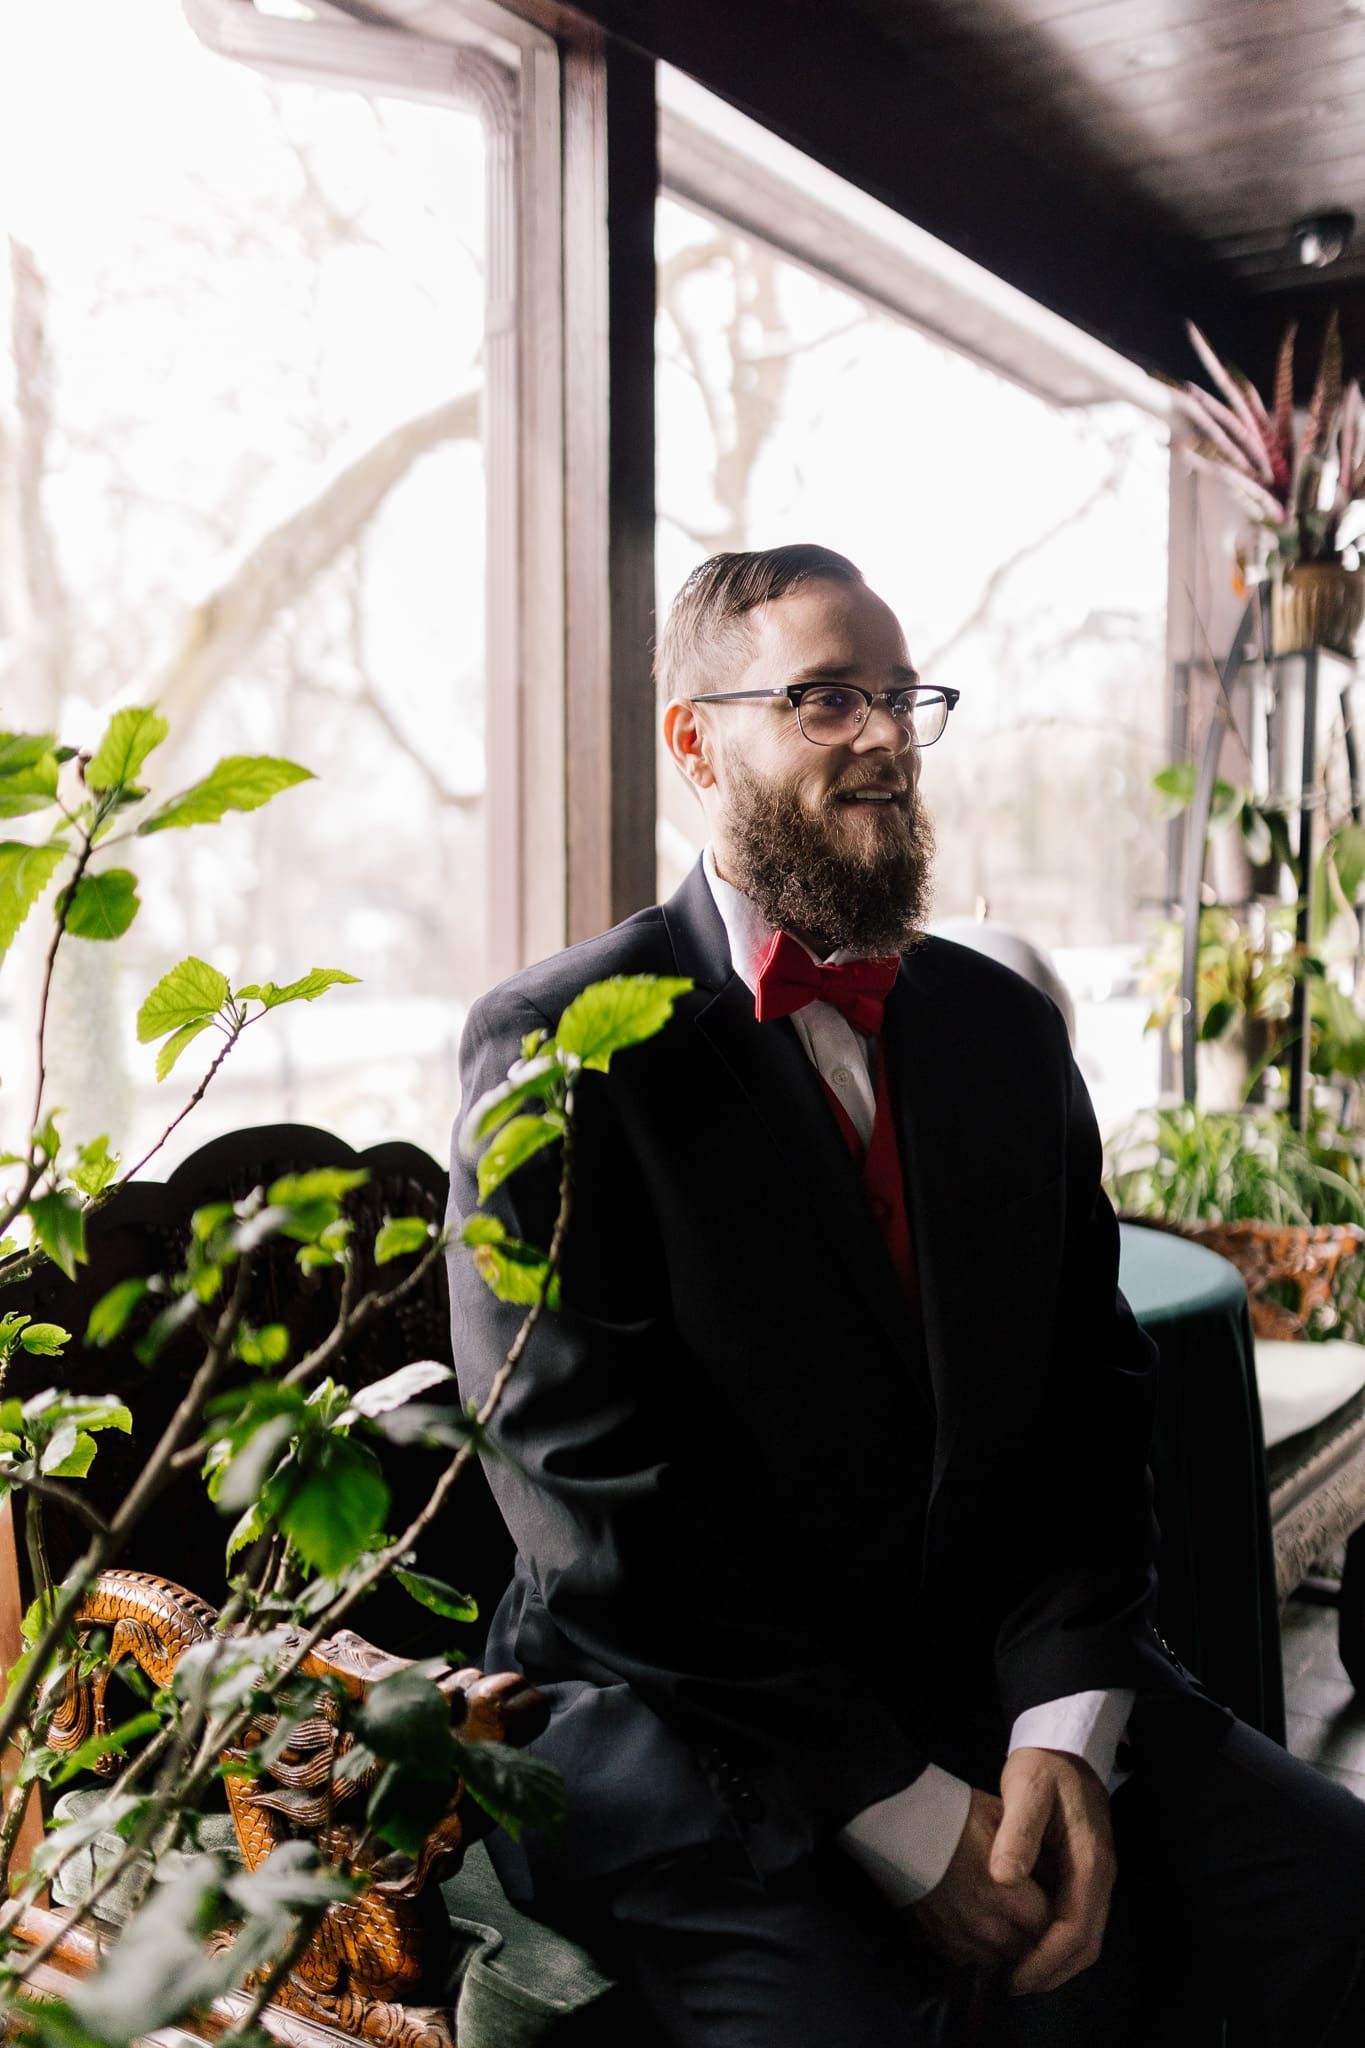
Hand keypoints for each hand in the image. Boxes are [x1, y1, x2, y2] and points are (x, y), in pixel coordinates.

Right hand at [909, 1787, 1050, 1971]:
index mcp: (1006, 1893)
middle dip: (1036, 1933)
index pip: (1050, 1924)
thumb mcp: (1001, 1818)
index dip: (1056, 1912)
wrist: (897, 1821)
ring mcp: (961, 1938)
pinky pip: (972, 1960)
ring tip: (1007, 1919)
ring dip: (1010, 1945)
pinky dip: (981, 1949)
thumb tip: (1059, 1876)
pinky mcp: (939, 1943)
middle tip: (1034, 1912)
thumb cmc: (951, 1813)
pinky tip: (980, 1924)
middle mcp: (987, 1925)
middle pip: (1029, 1948)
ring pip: (1002, 1959)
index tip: (1054, 1900)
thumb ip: (1034, 1852)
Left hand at [990, 1747, 1115, 1996]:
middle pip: (1086, 1943)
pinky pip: (1078, 1919)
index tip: (1015, 1978)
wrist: (1064, 1741)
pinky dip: (1056, 1941)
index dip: (1046, 1960)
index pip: (1076, 1928)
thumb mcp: (1027, 1788)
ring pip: (1085, 1935)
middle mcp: (1101, 1875)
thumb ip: (1017, 1832)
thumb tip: (1004, 1878)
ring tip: (1016, 1972)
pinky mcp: (1085, 1871)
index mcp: (1091, 1860)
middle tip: (1012, 1985)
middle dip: (1052, 1971)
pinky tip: (1027, 1940)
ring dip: (1055, 1960)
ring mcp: (1097, 1874)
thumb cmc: (1044, 1764)